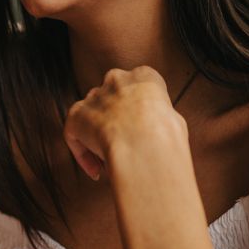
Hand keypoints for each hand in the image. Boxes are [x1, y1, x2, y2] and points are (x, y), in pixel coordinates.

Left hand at [65, 66, 190, 181]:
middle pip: (112, 100)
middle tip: (123, 145)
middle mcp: (116, 80)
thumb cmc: (167, 137)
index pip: (138, 90)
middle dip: (115, 121)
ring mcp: (94, 96)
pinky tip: (97, 171)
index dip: (137, 113)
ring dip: (98, 136)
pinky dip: (83, 153)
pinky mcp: (76, 115)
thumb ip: (155, 116)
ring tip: (111, 162)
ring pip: (92, 116)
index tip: (141, 133)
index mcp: (144, 77)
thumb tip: (150, 127)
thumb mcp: (174, 120)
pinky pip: (75, 134)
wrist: (145, 144)